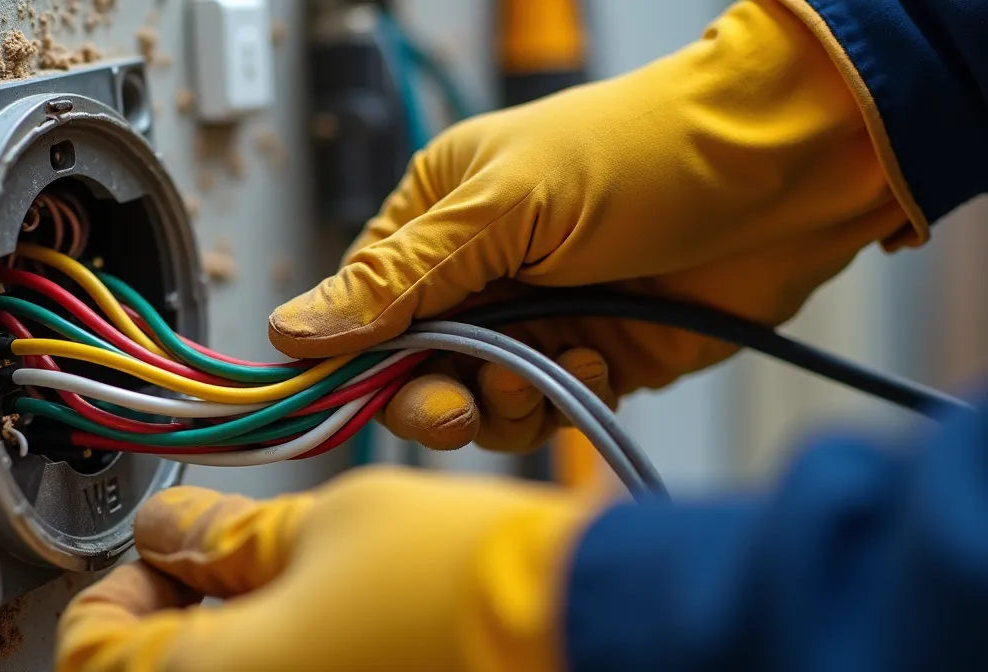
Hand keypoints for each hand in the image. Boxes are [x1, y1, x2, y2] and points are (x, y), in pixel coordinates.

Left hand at [55, 467, 596, 671]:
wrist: (587, 631)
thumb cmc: (464, 585)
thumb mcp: (327, 523)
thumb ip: (229, 535)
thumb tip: (173, 526)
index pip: (93, 647)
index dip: (120, 582)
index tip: (167, 545)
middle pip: (158, 671)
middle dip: (184, 605)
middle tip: (233, 553)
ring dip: (241, 631)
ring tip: (299, 573)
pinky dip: (292, 658)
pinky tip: (339, 617)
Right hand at [269, 0, 911, 452]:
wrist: (784, 175)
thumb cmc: (641, 155)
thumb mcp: (505, 205)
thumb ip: (401, 275)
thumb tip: (291, 328)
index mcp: (439, 219)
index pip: (363, 309)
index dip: (358, 361)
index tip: (362, 395)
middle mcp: (480, 275)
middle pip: (415, 369)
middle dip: (432, 398)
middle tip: (459, 406)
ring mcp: (536, 320)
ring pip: (478, 403)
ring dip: (504, 405)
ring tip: (548, 370)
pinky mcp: (592, 361)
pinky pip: (547, 412)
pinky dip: (564, 400)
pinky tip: (602, 358)